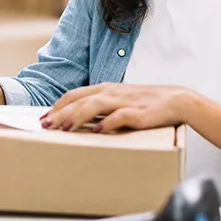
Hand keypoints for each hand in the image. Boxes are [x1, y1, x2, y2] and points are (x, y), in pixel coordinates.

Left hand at [40, 83, 191, 132]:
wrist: (176, 100)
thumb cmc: (145, 103)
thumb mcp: (119, 100)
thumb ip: (100, 107)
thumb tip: (78, 120)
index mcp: (105, 89)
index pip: (74, 95)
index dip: (57, 106)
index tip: (43, 117)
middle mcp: (111, 92)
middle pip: (79, 100)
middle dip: (59, 113)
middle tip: (44, 125)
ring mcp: (124, 101)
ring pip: (94, 105)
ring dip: (77, 117)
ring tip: (63, 129)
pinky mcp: (138, 112)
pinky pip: (120, 116)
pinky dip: (107, 123)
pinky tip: (97, 131)